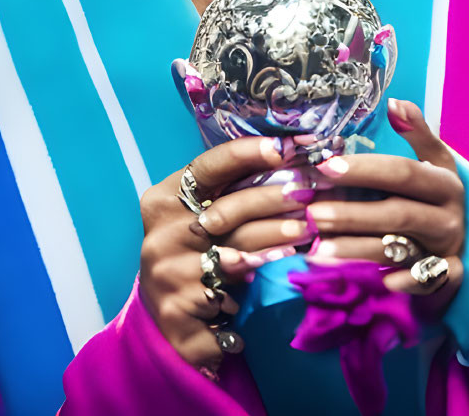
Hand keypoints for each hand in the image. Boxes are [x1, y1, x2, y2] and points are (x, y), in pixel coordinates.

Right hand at [138, 136, 321, 377]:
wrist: (169, 322)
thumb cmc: (195, 259)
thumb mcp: (202, 222)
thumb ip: (229, 196)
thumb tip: (288, 160)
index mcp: (163, 201)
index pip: (204, 167)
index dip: (244, 153)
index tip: (283, 147)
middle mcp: (160, 234)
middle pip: (224, 210)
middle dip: (271, 199)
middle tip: (308, 194)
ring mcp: (165, 274)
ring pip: (232, 254)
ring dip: (273, 242)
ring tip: (305, 233)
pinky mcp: (176, 311)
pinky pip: (226, 297)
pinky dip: (253, 289)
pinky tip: (275, 280)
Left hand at [304, 100, 466, 304]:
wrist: (467, 241)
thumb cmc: (434, 195)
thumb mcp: (435, 161)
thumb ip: (417, 132)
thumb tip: (393, 102)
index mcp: (444, 182)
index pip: (402, 173)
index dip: (364, 169)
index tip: (325, 166)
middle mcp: (448, 216)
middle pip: (397, 213)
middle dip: (352, 214)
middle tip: (312, 214)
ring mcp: (447, 249)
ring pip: (400, 249)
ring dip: (357, 250)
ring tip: (317, 250)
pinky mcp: (447, 278)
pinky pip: (427, 281)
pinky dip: (407, 282)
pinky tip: (381, 281)